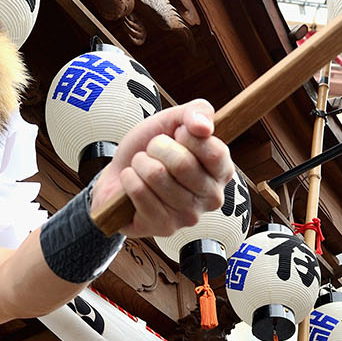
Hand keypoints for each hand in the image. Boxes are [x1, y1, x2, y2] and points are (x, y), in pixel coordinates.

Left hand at [91, 99, 231, 238]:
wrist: (119, 175)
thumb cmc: (151, 150)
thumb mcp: (173, 121)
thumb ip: (196, 112)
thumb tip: (204, 126)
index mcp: (222, 171)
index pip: (214, 151)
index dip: (187, 135)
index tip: (177, 134)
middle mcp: (212, 197)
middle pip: (183, 164)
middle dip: (157, 147)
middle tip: (152, 151)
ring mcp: (189, 216)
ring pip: (157, 176)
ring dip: (140, 163)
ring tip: (141, 167)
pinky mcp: (165, 228)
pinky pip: (140, 193)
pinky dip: (129, 179)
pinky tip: (132, 182)